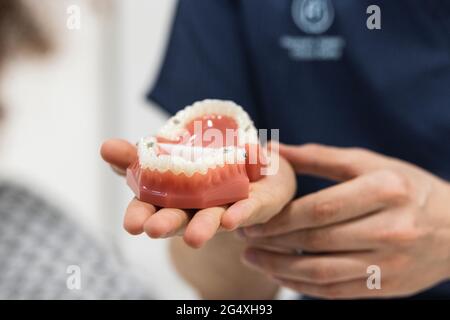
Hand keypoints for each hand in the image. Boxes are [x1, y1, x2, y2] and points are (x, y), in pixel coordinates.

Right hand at [100, 139, 295, 247]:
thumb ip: (139, 155)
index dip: (140, 215)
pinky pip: (250, 209)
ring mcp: (226, 207)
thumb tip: (105, 148)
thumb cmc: (206, 164)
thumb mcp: (170, 154)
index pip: (151, 208)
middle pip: (179, 219)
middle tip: (152, 230)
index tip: (131, 224)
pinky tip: (231, 219)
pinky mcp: (256, 203)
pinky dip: (240, 213)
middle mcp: (196, 208)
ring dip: (202, 228)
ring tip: (193, 238)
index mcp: (173, 197)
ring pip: (213, 219)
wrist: (254, 166)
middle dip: (166, 225)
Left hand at [240, 143, 449, 298]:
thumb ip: (320, 157)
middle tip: (245, 239)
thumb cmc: (405, 187)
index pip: (320, 208)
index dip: (280, 218)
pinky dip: (302, 285)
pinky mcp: (387, 287)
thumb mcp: (368, 163)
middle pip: (317, 241)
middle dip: (272, 243)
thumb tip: (274, 149)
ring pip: (321, 272)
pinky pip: (335, 292)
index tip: (253, 220)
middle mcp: (391, 229)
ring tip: (253, 259)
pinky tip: (281, 275)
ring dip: (279, 268)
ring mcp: (391, 263)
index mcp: (385, 191)